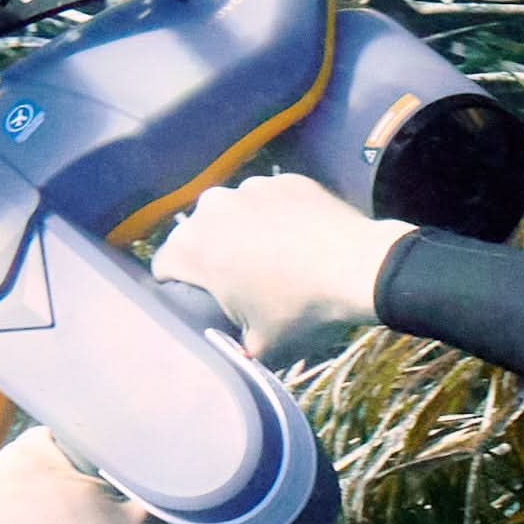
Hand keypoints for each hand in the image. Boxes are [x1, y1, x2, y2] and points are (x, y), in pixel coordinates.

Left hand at [0, 429, 175, 523]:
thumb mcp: (139, 504)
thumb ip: (125, 473)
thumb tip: (131, 461)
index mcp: (25, 465)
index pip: (39, 440)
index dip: (64, 459)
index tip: (82, 482)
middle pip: (12, 474)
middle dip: (35, 488)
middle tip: (69, 516)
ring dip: (15, 518)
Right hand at [154, 172, 397, 364]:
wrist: (359, 268)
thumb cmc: (299, 309)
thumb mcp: (260, 344)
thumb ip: (233, 341)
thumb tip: (235, 344)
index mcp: (192, 247)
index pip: (164, 266)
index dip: (178, 286)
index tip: (199, 298)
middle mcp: (211, 207)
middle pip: (198, 234)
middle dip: (212, 255)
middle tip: (242, 280)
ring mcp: (250, 187)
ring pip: (234, 214)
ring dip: (244, 231)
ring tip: (277, 257)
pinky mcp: (284, 179)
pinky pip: (270, 200)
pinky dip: (278, 215)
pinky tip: (301, 238)